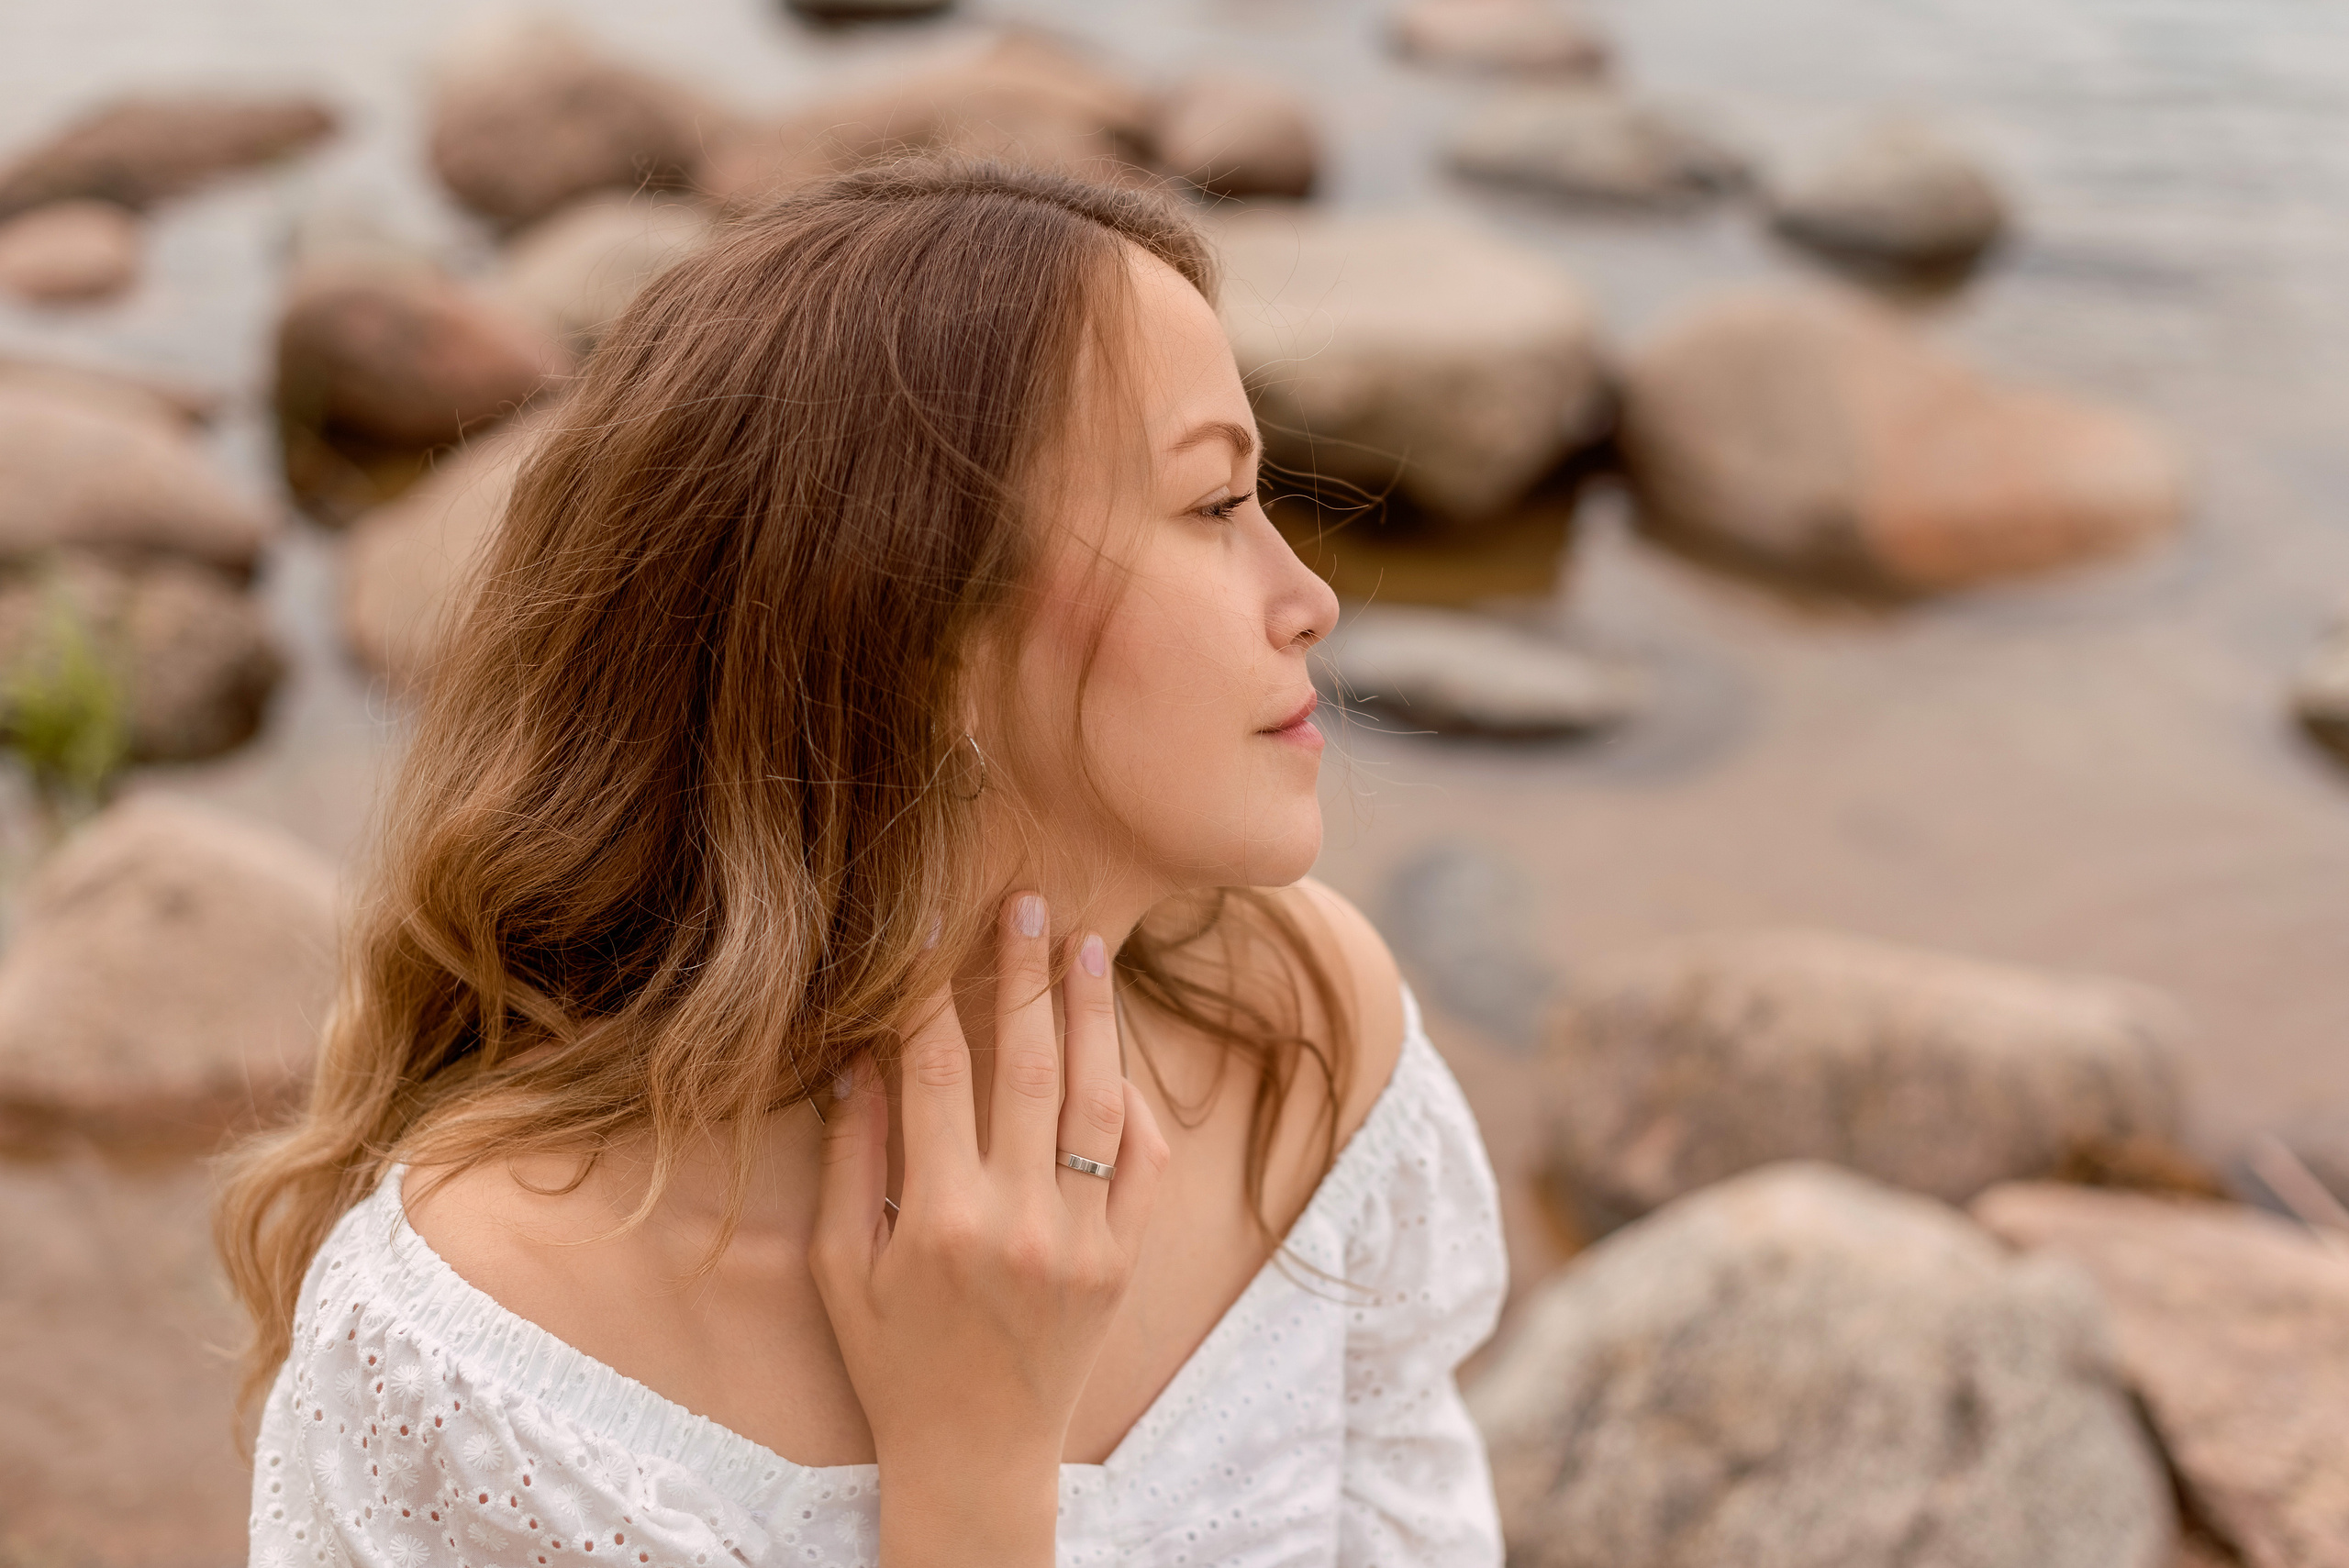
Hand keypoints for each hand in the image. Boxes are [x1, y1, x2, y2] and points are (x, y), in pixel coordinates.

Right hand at [811, 892, 1168, 1566]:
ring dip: (1092, 1016)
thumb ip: (850, 1159)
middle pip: (1026, 1068)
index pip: (935, 1075)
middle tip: (1027, 904)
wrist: (977, 1452)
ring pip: (1095, 1100)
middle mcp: (1014, 1222)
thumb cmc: (893, 1357)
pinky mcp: (1124, 1259)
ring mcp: (1080, 1240)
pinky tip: (1114, 1054)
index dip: (929, 996)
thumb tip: (857, 1056)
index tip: (931, 932)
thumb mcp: (840, 1267)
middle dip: (1023, 976)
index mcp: (935, 1219)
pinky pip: (1142, 1162)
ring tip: (1087, 948)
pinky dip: (1132, 1103)